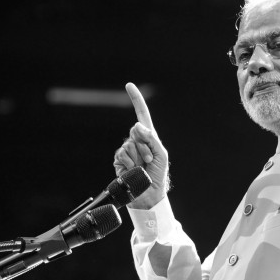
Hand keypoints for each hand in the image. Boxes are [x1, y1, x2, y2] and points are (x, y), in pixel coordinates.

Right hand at [113, 83, 168, 208]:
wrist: (149, 194)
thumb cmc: (158, 174)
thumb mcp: (160, 153)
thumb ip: (151, 138)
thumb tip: (137, 126)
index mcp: (148, 137)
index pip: (141, 115)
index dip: (136, 100)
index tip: (129, 85)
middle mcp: (136, 141)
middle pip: (135, 131)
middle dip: (144, 145)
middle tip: (149, 159)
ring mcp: (126, 150)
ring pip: (129, 144)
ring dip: (138, 157)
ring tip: (142, 167)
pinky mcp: (118, 161)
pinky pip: (121, 154)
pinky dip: (129, 162)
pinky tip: (132, 170)